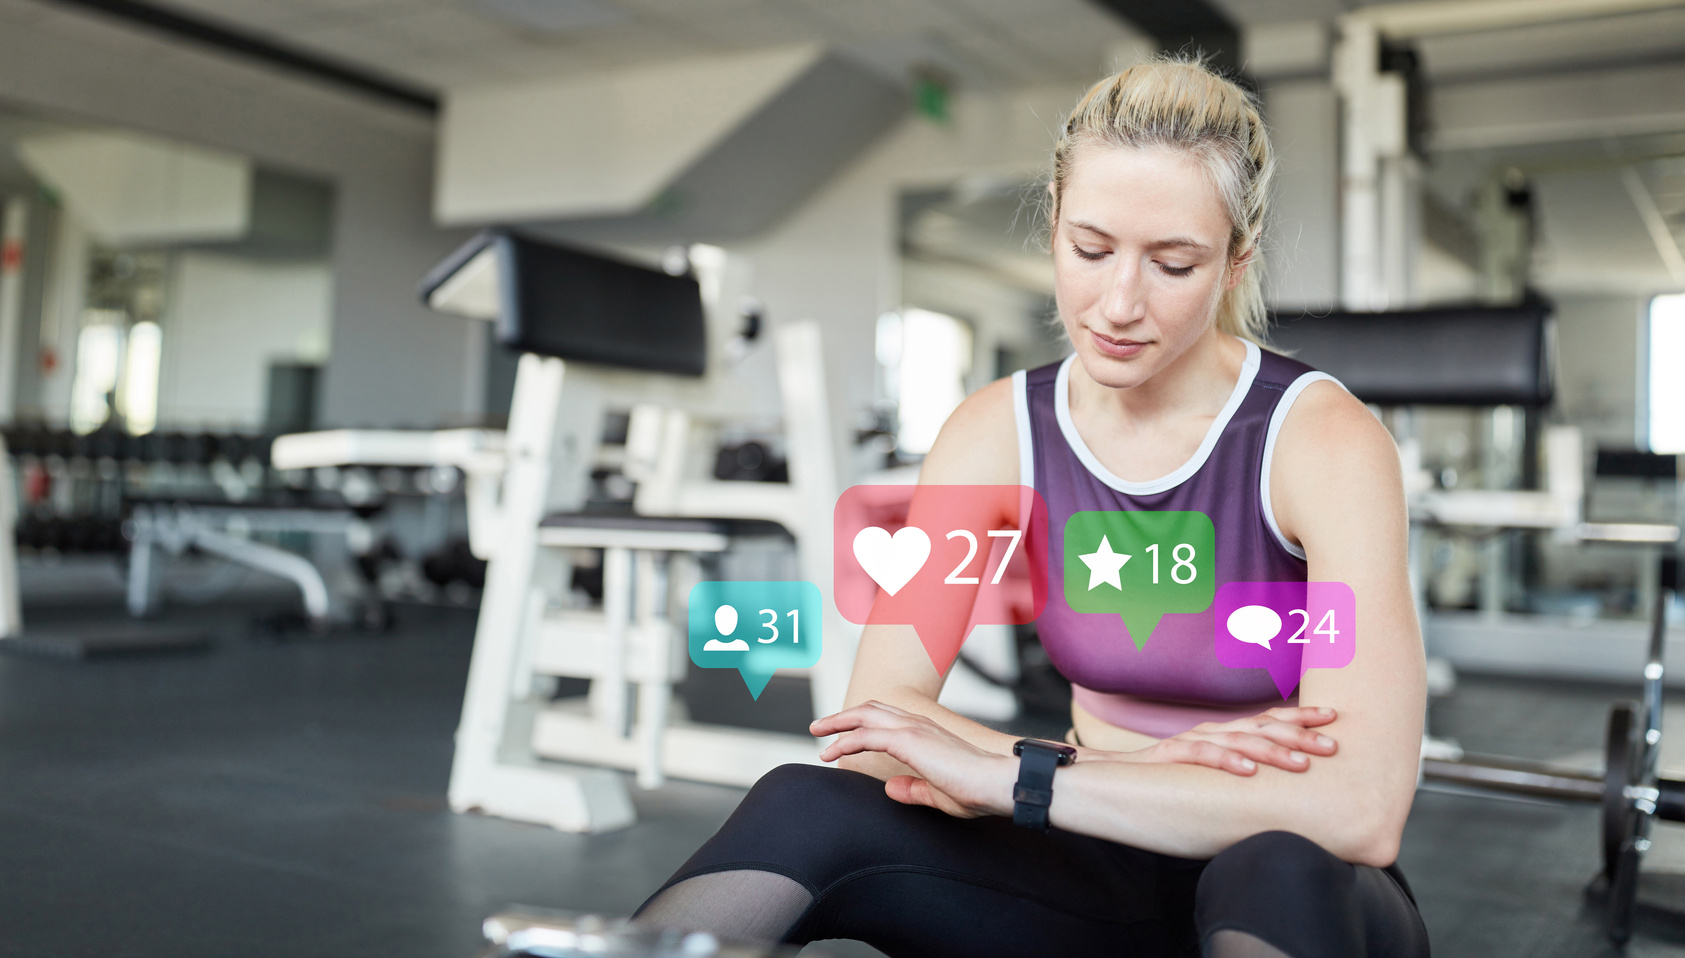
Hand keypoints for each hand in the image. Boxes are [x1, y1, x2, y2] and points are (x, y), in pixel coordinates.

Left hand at [811, 701, 1015, 818]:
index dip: (861, 723)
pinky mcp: (910, 742)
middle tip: (820, 727)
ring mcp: (913, 730)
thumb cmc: (978, 790)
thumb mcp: (938, 793)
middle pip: (870, 710)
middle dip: (842, 716)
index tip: (841, 735)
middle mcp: (918, 724)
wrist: (998, 784)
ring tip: (818, 732)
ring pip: (865, 717)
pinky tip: (832, 752)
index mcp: (926, 732)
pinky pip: (867, 736)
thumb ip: (914, 788)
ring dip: (838, 723)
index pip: (885, 718)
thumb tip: (892, 789)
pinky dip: (846, 742)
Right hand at [1101, 707, 1339, 776]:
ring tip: (1302, 762)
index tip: (1334, 717)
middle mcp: (1211, 732)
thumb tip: (1285, 796)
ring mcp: (1190, 741)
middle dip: (1300, 733)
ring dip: (1273, 750)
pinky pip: (1202, 756)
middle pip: (1262, 726)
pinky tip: (1250, 771)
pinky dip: (1228, 761)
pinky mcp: (1169, 756)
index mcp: (1224, 734)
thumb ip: (1241, 779)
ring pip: (1238, 740)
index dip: (1301, 716)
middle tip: (1333, 745)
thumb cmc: (1169, 785)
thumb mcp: (1212, 778)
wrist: (1110, 777)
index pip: (1268, 719)